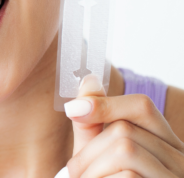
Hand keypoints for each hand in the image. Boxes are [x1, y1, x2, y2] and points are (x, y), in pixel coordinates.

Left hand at [64, 74, 183, 176]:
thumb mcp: (98, 153)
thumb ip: (92, 122)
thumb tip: (89, 79)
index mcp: (165, 144)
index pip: (142, 106)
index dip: (105, 104)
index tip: (72, 110)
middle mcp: (179, 159)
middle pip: (124, 130)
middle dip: (88, 152)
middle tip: (74, 172)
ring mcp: (175, 177)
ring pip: (124, 151)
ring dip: (91, 169)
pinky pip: (128, 177)